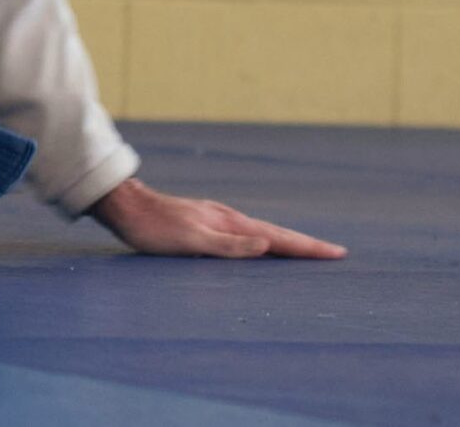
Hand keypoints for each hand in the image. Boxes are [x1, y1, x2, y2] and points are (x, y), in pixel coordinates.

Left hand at [89, 177, 345, 258]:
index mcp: (229, 223)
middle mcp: (227, 219)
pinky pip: (245, 235)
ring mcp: (217, 219)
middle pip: (275, 234)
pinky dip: (264, 241)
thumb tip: (267, 243)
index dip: (307, 247)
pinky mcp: (205, 223)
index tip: (336, 253)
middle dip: (305, 245)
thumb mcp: (190, 240)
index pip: (278, 238)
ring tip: (306, 251)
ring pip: (261, 233)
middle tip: (334, 253)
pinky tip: (259, 246)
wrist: (123, 206)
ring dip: (286, 243)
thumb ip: (228, 245)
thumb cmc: (153, 228)